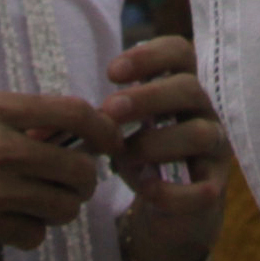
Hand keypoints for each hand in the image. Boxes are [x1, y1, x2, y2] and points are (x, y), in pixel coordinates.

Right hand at [0, 90, 120, 260]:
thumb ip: (10, 121)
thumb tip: (57, 129)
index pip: (73, 112)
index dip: (103, 127)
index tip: (111, 138)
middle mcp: (2, 147)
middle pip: (78, 167)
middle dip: (83, 178)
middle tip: (72, 181)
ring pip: (62, 204)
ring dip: (60, 207)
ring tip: (42, 203)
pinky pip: (35, 233)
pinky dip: (32, 232)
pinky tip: (12, 223)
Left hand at [102, 35, 228, 256]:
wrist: (171, 208)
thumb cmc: (142, 156)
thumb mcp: (120, 133)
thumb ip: (95, 123)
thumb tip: (45, 130)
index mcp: (182, 86)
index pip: (179, 52)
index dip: (149, 55)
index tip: (111, 72)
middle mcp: (204, 110)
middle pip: (189, 88)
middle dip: (148, 97)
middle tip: (111, 110)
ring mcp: (214, 149)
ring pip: (201, 133)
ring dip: (158, 142)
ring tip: (126, 157)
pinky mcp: (214, 188)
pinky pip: (203, 188)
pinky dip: (173, 191)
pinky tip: (147, 189)